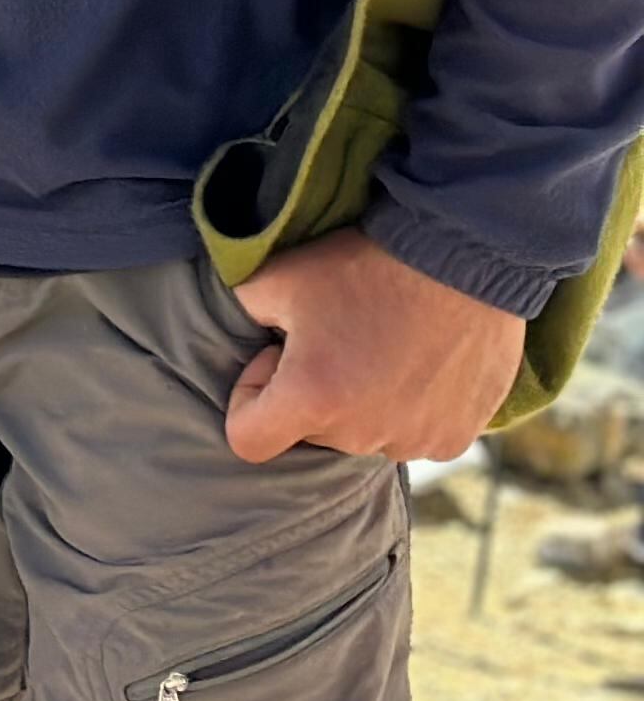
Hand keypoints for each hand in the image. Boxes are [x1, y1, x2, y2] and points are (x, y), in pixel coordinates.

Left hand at [224, 228, 521, 462]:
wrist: (462, 258)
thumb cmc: (363, 264)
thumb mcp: (275, 275)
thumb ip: (240, 313)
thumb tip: (243, 334)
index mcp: (312, 399)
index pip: (248, 439)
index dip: (250, 397)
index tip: (275, 355)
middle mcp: (363, 434)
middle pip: (311, 432)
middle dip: (309, 392)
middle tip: (332, 338)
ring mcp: (415, 442)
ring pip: (362, 434)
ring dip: (359, 402)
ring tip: (378, 345)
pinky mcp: (454, 439)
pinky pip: (410, 435)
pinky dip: (404, 408)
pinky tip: (415, 361)